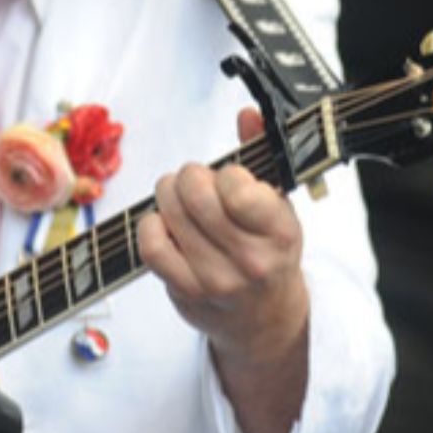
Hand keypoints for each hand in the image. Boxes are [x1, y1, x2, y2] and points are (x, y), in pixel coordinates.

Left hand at [140, 108, 309, 432]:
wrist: (263, 320)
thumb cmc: (268, 251)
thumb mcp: (279, 205)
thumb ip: (263, 155)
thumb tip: (247, 113)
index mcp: (281, 233)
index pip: (237, 186)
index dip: (226, 173)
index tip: (230, 179)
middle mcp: (251, 260)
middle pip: (195, 194)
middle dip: (189, 176)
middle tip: (194, 180)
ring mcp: (216, 279)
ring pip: (170, 213)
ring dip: (168, 194)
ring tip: (178, 197)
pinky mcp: (185, 292)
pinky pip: (151, 244)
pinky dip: (151, 224)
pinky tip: (165, 224)